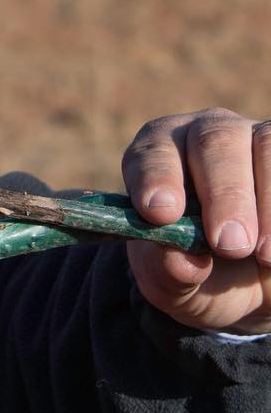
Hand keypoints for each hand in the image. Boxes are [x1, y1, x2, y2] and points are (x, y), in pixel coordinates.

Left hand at [122, 109, 270, 334]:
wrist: (247, 278)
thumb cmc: (196, 268)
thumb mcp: (171, 278)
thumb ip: (165, 269)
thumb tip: (180, 261)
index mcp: (158, 153)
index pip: (153, 151)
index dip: (157, 178)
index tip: (161, 214)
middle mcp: (206, 134)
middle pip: (216, 141)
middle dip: (225, 194)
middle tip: (230, 245)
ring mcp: (257, 137)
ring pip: (267, 145)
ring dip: (269, 202)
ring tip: (266, 257)